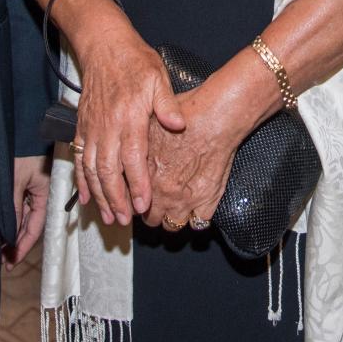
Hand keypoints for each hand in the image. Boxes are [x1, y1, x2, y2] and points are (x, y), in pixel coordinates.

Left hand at [4, 153, 50, 268]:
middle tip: (2, 261)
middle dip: (15, 243)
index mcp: (45, 195)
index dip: (22, 247)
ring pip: (23, 218)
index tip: (10, 262)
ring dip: (12, 233)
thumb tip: (8, 235)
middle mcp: (40, 196)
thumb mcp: (15, 181)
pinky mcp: (24, 185)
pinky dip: (11, 219)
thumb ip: (13, 208)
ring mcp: (32, 191)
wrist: (23, 129)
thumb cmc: (22, 151)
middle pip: (29, 226)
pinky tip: (1, 229)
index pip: (34, 228)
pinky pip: (19, 208)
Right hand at [73, 19, 184, 227]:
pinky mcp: (82, 127)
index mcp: (128, 116)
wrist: (103, 45)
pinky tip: (87, 197)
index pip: (132, 157)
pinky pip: (78, 158)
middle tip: (125, 221)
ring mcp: (91, 128)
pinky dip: (81, 180)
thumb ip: (167, 105)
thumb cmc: (135, 62)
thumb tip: (179, 124)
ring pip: (91, 169)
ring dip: (99, 195)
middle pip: (108, 170)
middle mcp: (107, 126)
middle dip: (116, 198)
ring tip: (109, 216)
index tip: (142, 205)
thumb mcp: (158, 77)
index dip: (137, 183)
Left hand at [141, 82, 245, 232]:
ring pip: (171, 225)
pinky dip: (196, 218)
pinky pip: (199, 223)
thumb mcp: (150, 122)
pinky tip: (195, 207)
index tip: (139, 196)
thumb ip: (138, 144)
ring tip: (174, 207)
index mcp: (144, 174)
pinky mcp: (206, 201)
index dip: (134, 199)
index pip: (130, 201)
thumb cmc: (185, 116)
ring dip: (171, 218)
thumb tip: (127, 152)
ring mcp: (184, 201)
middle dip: (150, 212)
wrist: (215, 118)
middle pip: (149, 218)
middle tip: (156, 202)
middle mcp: (162, 192)